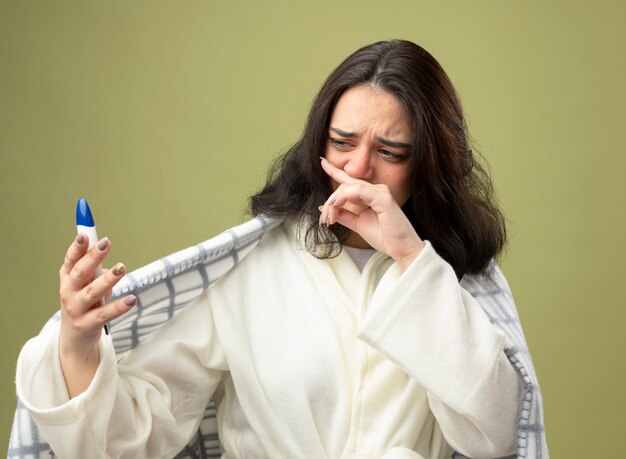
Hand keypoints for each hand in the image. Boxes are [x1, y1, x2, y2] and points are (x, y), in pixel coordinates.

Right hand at [58, 234, 135, 395]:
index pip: (70, 260)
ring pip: (92, 292)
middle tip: (106, 243)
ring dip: (107, 279)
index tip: (85, 234)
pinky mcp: (87, 325)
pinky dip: (118, 307)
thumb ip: (92, 265)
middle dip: (93, 257)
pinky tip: (132, 299)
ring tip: (122, 267)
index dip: (77, 247)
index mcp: (67, 278)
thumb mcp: (85, 282)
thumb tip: (101, 243)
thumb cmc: (84, 302)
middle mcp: (68, 292)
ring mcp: (76, 309)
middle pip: (80, 272)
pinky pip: (104, 315)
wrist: (74, 337)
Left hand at [319, 157, 424, 269]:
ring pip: (350, 187)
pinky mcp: (383, 198)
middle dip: (331, 200)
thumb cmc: (385, 237)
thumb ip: (344, 215)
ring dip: (335, 200)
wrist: (401, 249)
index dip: (335, 171)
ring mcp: (380, 192)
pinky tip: (337, 205)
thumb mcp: (358, 224)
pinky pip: (360, 191)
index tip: (323, 162)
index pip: (350, 180)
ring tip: (328, 217)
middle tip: (323, 218)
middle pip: (346, 185)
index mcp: (370, 194)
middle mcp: (376, 190)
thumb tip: (326, 208)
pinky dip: (345, 196)